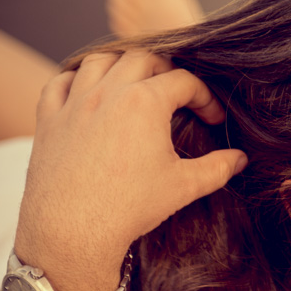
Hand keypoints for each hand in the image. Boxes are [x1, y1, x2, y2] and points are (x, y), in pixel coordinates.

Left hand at [18, 50, 243, 274]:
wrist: (72, 231)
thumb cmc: (130, 208)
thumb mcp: (184, 187)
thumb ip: (218, 168)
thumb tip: (240, 159)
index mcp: (145, 102)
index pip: (184, 81)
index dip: (206, 97)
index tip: (213, 118)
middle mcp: (108, 92)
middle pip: (143, 59)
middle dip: (167, 71)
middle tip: (178, 95)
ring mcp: (74, 103)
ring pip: (99, 61)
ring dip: (121, 66)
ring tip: (134, 84)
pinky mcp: (49, 119)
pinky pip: (58, 83)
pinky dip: (75, 79)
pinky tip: (86, 92)